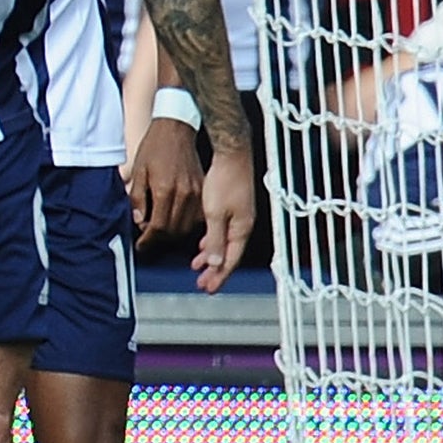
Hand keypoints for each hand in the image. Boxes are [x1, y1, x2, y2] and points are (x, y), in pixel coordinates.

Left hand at [126, 117, 204, 249]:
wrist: (176, 129)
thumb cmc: (155, 147)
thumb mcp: (138, 171)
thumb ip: (137, 199)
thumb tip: (139, 221)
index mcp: (165, 189)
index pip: (158, 226)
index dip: (148, 239)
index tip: (141, 244)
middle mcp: (184, 194)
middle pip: (174, 231)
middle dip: (159, 240)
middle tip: (148, 240)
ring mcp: (197, 193)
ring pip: (187, 227)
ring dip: (173, 235)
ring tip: (159, 233)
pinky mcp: (203, 191)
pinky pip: (197, 218)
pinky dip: (186, 225)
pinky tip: (175, 223)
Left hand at [193, 143, 255, 292]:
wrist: (232, 155)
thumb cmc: (224, 182)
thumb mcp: (215, 214)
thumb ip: (215, 239)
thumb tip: (215, 264)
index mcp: (241, 229)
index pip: (230, 260)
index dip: (219, 276)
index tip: (208, 288)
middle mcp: (244, 225)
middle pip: (229, 255)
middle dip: (215, 270)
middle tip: (202, 283)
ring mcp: (240, 216)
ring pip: (225, 243)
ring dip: (212, 256)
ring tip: (197, 266)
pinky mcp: (235, 207)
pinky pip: (224, 232)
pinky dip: (212, 241)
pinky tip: (203, 244)